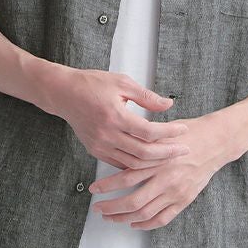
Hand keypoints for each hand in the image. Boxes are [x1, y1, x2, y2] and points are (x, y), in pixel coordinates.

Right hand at [48, 68, 190, 169]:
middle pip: (144, 153)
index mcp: (115, 116)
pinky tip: (150, 158)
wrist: (64, 94)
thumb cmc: (92, 84)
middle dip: (167, 153)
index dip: (169, 133)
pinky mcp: (95, 150)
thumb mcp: (122, 83)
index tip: (183, 130)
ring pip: (133, 163)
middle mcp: (107, 135)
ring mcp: (100, 145)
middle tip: (184, 150)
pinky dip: (137, 164)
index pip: (149, 131)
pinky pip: (120, 164)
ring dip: (154, 162)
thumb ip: (147, 97)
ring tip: (170, 155)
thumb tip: (168, 105)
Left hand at [88, 113, 234, 229]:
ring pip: (145, 213)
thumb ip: (142, 142)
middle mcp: (165, 177)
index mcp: (157, 159)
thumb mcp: (162, 132)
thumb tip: (119, 148)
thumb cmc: (188, 132)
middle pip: (132, 201)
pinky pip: (162, 218)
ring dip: (124, 218)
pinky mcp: (184, 199)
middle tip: (98, 208)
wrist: (216, 141)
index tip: (93, 189)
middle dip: (111, 208)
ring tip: (111, 217)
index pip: (126, 177)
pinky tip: (134, 224)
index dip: (107, 186)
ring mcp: (175, 191)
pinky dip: (146, 224)